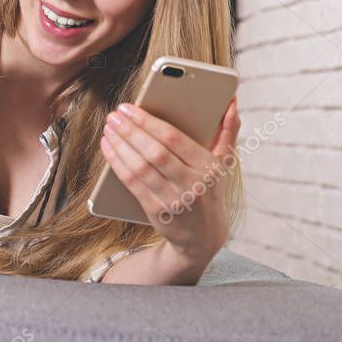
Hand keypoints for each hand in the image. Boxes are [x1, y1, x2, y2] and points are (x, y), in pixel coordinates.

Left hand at [99, 96, 241, 269]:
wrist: (203, 237)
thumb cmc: (209, 190)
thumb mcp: (223, 164)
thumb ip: (227, 131)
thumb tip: (232, 103)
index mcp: (208, 167)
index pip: (174, 139)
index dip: (148, 122)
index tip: (129, 108)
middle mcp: (193, 184)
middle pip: (155, 152)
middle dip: (130, 131)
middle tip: (114, 115)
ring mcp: (174, 200)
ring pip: (141, 168)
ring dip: (121, 146)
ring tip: (109, 129)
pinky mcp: (157, 212)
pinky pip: (133, 184)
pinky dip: (118, 163)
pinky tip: (109, 148)